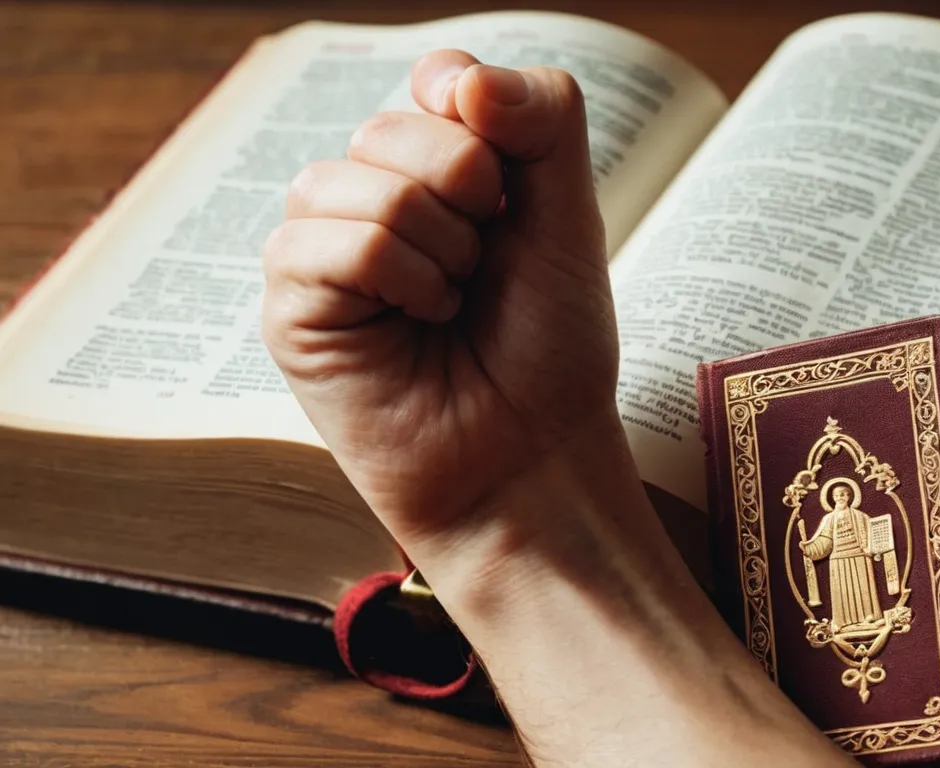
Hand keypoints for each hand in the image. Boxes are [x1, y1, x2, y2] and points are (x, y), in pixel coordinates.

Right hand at [262, 50, 618, 543]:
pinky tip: (419, 322)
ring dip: (434, 246)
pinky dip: (397, 278)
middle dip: (466, 197)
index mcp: (437, 173)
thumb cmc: (550, 348)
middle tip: (485, 267)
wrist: (533, 453)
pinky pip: (331, 243)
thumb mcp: (571, 220)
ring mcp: (324, 252)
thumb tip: (460, 77)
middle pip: (390, 127)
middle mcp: (372, 202)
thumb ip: (543, 122)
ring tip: (451, 303)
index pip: (436, 83)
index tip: (507, 181)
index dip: (473, 111)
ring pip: (351, 180)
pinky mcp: (293, 308)